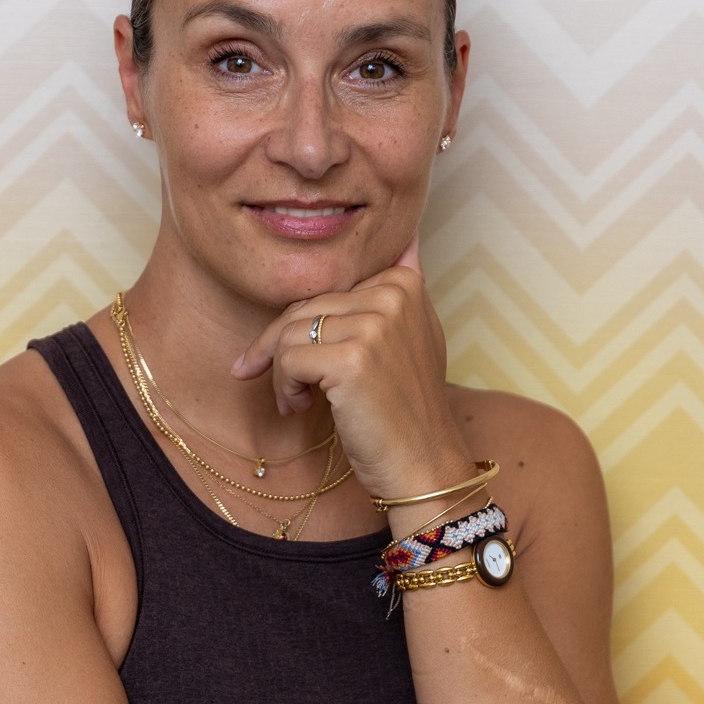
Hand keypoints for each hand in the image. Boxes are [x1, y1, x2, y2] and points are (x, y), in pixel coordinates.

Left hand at [231, 236, 465, 496]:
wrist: (423, 463)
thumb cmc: (406, 409)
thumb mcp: (415, 337)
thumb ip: (400, 293)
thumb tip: (407, 240)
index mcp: (405, 283)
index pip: (325, 288)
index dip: (305, 326)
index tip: (306, 361)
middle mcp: (394, 295)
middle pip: (302, 307)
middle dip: (280, 348)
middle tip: (288, 388)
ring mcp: (374, 325)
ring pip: (290, 332)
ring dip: (282, 373)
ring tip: (299, 402)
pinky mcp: (352, 360)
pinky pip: (288, 360)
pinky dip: (284, 388)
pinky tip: (301, 408)